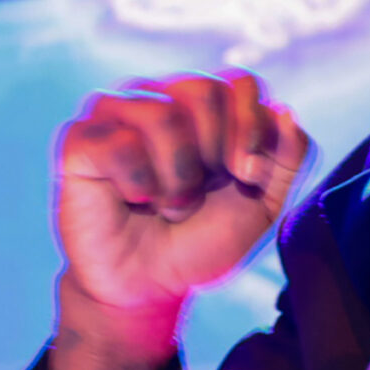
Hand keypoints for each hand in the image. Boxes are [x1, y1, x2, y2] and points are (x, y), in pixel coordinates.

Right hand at [55, 73, 309, 319]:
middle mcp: (160, 96)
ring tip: (167, 204)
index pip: (240, 82)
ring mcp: (115, 113)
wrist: (149, 287)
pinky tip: (131, 199)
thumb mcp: (265, 205)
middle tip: (198, 195)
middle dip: (215, 156)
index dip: (252, 128)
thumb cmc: (202, 241)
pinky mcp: (80, 140)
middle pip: (204, 90)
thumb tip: (285, 111)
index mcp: (205, 106)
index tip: (249, 178)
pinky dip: (139, 183)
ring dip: (178, 178)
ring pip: (163, 114)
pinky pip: (120, 143)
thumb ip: (288, 158)